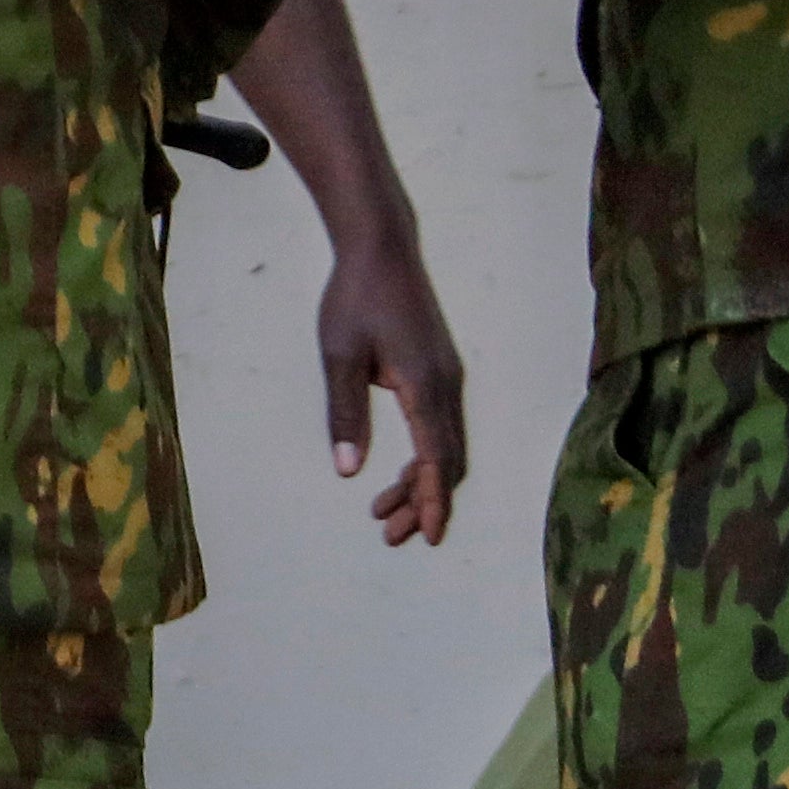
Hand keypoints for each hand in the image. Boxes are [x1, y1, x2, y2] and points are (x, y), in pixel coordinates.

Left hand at [314, 218, 464, 549]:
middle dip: (424, 502)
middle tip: (390, 534)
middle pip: (448, 461)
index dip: (433, 502)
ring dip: (423, 483)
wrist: (382, 251)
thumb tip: (348, 471)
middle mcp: (447, 387)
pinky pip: (442, 428)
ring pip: (447, 447)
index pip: (437, 459)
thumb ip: (345, 414)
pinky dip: (427, 458)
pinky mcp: (440, 372)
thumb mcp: (339, 357)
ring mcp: (448, 379)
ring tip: (384, 512)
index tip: (428, 537)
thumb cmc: (355, 300)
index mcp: (426, 387)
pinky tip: (401, 472)